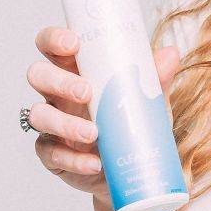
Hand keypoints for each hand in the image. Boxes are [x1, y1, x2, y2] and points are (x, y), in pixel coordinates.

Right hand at [27, 28, 181, 201]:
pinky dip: (72, 159)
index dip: (53, 39)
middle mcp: (57, 94)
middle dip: (59, 81)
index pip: (51, 45)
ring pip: (38, 115)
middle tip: (87, 92)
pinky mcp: (52, 154)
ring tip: (93, 134)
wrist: (132, 170)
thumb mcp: (148, 101)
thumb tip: (171, 54)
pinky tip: (93, 164)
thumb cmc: (133, 124)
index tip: (73, 44)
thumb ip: (156, 78)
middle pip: (38, 75)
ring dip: (64, 123)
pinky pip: (50, 153)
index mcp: (75, 70)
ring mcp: (51, 124)